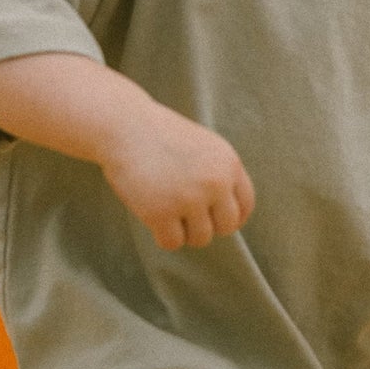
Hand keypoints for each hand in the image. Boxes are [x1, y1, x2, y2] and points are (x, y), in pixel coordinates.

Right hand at [100, 102, 254, 249]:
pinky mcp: (161, 213)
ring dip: (185, 233)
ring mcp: (189, 199)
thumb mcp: (204, 147)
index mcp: (229, 164)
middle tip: (187, 217)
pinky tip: (154, 220)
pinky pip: (173, 243)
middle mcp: (215, 183)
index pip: (245, 205)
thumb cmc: (160, 135)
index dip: (233, 218)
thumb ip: (221, 175)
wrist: (123, 125)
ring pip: (200, 238)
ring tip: (168, 213)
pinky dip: (163, 237)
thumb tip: (230, 217)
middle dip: (208, 226)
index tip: (217, 221)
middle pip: (226, 226)